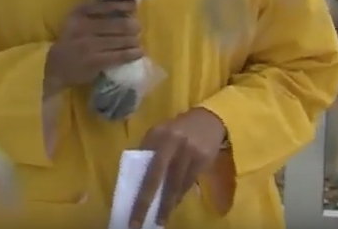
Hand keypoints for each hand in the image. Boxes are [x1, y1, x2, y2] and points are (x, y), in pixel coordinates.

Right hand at [44, 0, 142, 94]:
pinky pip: (119, 56)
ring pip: (120, 40)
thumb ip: (95, 13)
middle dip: (131, 26)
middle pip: (116, 24)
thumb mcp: (76, 22)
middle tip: (138, 28)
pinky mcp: (94, 61)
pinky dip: (131, 54)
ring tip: (137, 42)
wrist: (55, 67)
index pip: (104, 5)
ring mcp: (89, 45)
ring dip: (133, 41)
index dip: (122, 4)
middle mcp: (83, 27)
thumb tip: (125, 7)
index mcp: (78, 13)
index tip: (134, 6)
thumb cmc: (71, 41)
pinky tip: (138, 53)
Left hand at [131, 107, 226, 227]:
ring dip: (166, 204)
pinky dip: (179, 196)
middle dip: (145, 201)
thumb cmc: (179, 129)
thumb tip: (135, 178)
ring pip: (174, 184)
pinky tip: (173, 205)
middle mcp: (171, 141)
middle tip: (137, 223)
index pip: (141, 161)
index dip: (134, 181)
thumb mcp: (161, 133)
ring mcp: (188, 151)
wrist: (210, 119)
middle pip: (155, 176)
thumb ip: (149, 150)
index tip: (127, 204)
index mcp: (156, 134)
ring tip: (159, 220)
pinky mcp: (202, 159)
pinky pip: (188, 183)